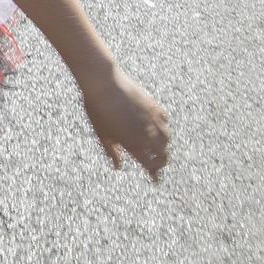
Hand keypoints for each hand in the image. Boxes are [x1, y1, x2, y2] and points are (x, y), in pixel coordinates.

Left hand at [79, 65, 170, 179]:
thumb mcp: (102, 134)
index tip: (156, 180)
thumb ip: (112, 152)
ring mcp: (153, 119)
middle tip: (157, 165)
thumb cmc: (97, 109)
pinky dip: (164, 128)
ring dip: (164, 146)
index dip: (154, 174)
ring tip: (158, 149)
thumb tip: (118, 167)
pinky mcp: (154, 105)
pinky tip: (159, 128)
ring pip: (167, 138)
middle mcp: (147, 134)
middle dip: (161, 162)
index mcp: (133, 144)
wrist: (103, 83)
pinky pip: (165, 120)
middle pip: (162, 154)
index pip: (150, 165)